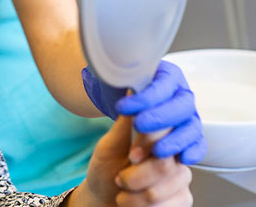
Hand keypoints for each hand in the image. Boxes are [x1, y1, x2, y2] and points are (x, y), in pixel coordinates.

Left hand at [72, 115, 192, 206]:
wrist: (102, 198)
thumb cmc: (106, 168)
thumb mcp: (110, 144)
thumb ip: (125, 123)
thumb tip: (132, 90)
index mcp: (159, 132)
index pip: (166, 129)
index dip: (148, 141)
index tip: (132, 153)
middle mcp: (175, 150)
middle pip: (168, 160)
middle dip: (138, 174)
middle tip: (120, 177)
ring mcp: (182, 174)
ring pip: (170, 183)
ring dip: (138, 192)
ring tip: (123, 189)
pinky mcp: (184, 196)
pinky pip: (174, 202)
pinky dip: (145, 205)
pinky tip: (133, 202)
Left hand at [83, 61, 206, 164]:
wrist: (121, 100)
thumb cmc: (120, 86)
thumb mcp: (117, 76)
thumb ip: (120, 76)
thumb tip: (121, 80)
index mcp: (167, 74)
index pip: (162, 85)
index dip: (145, 98)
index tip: (122, 108)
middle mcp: (182, 93)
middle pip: (182, 106)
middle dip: (161, 118)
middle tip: (138, 126)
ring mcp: (188, 114)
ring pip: (192, 127)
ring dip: (175, 140)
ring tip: (157, 152)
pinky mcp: (190, 133)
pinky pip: (198, 143)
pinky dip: (193, 151)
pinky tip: (182, 159)